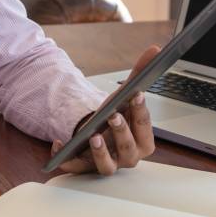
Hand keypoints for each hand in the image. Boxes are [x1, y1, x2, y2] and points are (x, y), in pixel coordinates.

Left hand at [50, 45, 160, 174]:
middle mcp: (128, 156)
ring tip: (93, 137)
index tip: (137, 95)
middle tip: (113, 116)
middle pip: (129, 149)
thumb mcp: (126, 96)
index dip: (141, 111)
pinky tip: (59, 144)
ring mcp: (108, 164)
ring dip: (101, 153)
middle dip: (122, 132)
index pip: (145, 127)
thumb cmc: (117, 117)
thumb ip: (140, 74)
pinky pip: (76, 167)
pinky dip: (68, 159)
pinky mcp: (86, 167)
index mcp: (143, 141)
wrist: (99, 136)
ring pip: (107, 166)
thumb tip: (155, 49)